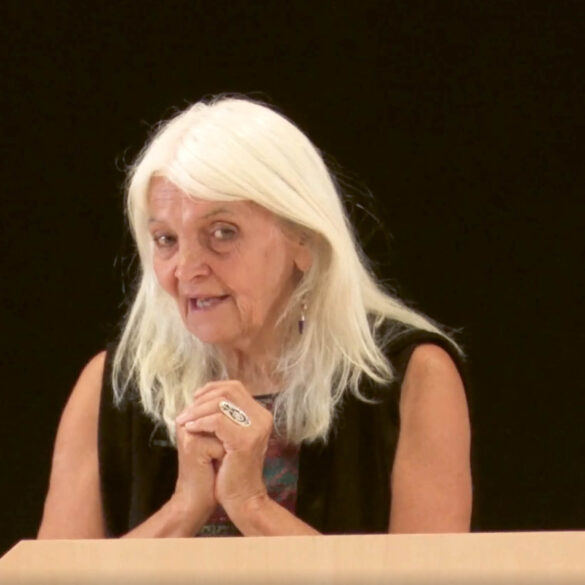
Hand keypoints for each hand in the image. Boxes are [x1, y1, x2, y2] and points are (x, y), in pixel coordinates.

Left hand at [176, 380, 272, 515]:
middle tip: (186, 412)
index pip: (235, 387)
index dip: (212, 388)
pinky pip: (217, 421)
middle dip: (203, 398)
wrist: (242, 499)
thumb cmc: (233, 469)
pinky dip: (200, 422)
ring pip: (221, 404)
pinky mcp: (245, 441)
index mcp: (261, 415)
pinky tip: (189, 429)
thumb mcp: (231, 436)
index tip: (195, 398)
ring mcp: (256, 429)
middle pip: (228, 391)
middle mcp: (263, 418)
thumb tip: (202, 394)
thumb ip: (226, 415)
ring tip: (183, 421)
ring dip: (197, 410)